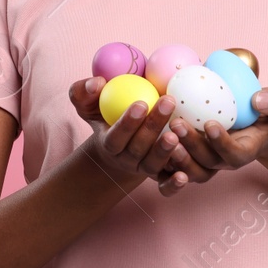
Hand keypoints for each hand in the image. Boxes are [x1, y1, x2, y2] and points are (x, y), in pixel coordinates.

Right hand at [69, 77, 205, 196]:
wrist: (121, 140)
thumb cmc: (105, 115)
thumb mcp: (89, 103)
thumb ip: (84, 92)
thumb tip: (97, 83)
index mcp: (109, 143)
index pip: (116, 137)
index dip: (128, 123)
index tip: (141, 103)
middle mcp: (126, 159)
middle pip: (138, 149)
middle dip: (152, 127)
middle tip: (167, 102)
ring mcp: (144, 168)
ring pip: (153, 164)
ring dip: (164, 150)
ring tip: (177, 131)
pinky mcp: (160, 175)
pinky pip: (165, 182)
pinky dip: (173, 183)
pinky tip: (183, 175)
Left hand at [165, 87, 267, 181]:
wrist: (260, 124)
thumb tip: (258, 100)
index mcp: (245, 151)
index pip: (233, 154)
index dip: (222, 143)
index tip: (212, 124)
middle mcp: (223, 161)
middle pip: (206, 162)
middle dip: (191, 145)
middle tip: (177, 123)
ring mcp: (207, 162)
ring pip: (188, 168)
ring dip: (175, 154)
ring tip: (163, 132)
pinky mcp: (192, 158)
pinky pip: (176, 167)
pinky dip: (164, 161)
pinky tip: (151, 141)